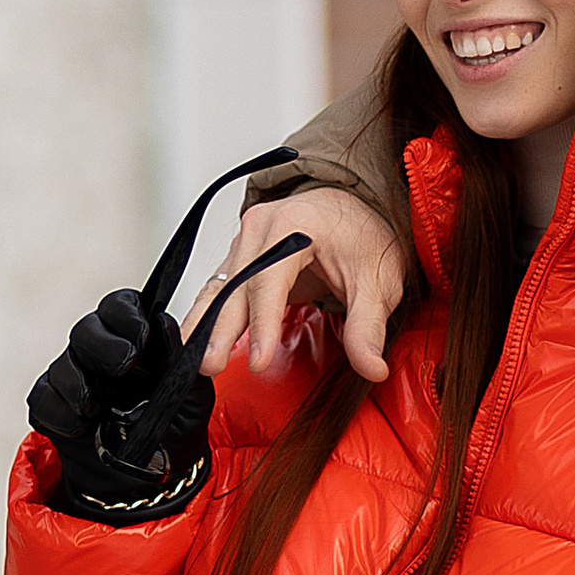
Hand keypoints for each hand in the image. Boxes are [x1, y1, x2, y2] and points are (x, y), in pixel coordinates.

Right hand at [27, 289, 213, 519]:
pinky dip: (59, 413)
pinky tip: (79, 428)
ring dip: (78, 383)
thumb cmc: (173, 435)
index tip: (141, 336)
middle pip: (86, 329)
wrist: (147, 486)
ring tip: (97, 409)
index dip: (125, 314)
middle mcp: (102, 355)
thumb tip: (165, 323)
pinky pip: (43, 398)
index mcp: (137, 342)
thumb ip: (181, 361)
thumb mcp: (192, 400)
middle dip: (103, 345)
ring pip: (62, 363)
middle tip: (123, 368)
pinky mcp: (52, 408)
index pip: (121, 307)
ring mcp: (74, 379)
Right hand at [198, 185, 408, 385]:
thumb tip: (372, 367)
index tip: (259, 359)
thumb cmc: (363, 235)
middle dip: (220, 329)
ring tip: (196, 360)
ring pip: (218, 287)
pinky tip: (197, 342)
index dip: (263, 323)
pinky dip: (207, 316)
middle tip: (212, 365)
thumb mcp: (378, 282)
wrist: (353, 207)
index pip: (270, 280)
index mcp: (295, 225)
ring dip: (205, 326)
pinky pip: (218, 288)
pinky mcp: (240, 257)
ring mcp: (246, 241)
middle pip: (236, 285)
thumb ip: (368, 326)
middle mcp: (262, 228)